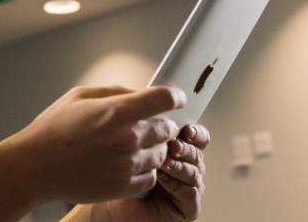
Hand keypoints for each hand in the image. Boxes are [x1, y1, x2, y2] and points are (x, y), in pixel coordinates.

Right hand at [7, 85, 185, 205]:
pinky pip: (151, 176)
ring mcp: (128, 164)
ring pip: (162, 154)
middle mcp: (128, 138)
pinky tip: (125, 162)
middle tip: (145, 123)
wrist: (36, 167)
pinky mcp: (125, 185)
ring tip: (129, 145)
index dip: (174, 96)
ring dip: (152, 147)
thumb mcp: (80, 96)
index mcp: (118, 111)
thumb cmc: (54, 129)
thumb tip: (139, 94)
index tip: (174, 98)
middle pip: (168, 128)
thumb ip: (115, 92)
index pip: (165, 99)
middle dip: (161, 123)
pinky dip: (144, 169)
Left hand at [92, 123, 209, 221]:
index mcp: (179, 148)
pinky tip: (162, 178)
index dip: (194, 131)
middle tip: (173, 145)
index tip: (184, 128)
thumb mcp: (131, 139)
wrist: (108, 199)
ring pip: (195, 172)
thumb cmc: (118, 168)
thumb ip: (145, 121)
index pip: (197, 135)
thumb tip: (152, 99)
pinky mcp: (187, 208)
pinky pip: (191, 195)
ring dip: (180, 165)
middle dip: (186, 148)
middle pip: (198, 152)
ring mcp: (188, 187)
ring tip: (163, 162)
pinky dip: (178, 185)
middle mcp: (186, 167)